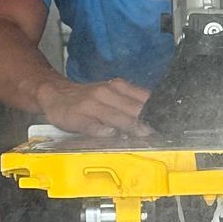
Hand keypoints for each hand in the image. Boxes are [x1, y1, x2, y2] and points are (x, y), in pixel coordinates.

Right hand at [34, 74, 152, 138]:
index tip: (166, 122)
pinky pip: (91, 125)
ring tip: (142, 135)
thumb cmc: (89, 98)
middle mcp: (105, 93)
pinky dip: (101, 130)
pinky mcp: (77, 117)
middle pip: (131, 108)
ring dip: (129, 126)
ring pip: (114, 116)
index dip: (155, 111)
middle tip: (158, 132)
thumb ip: (132, 102)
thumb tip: (155, 115)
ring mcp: (91, 105)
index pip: (142, 98)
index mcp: (117, 87)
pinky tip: (110, 135)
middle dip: (145, 121)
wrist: (56, 93)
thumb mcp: (112, 93)